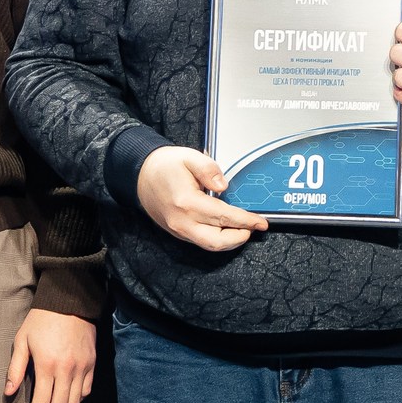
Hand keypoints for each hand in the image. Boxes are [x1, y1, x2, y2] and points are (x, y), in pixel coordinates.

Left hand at [5, 307, 96, 402]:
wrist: (70, 301)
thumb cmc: (41, 320)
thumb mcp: (22, 341)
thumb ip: (15, 369)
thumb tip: (9, 393)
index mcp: (47, 365)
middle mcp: (67, 370)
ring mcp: (82, 367)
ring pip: (75, 402)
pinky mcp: (91, 363)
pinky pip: (87, 390)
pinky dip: (78, 400)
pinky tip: (69, 402)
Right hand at [137, 145, 269, 250]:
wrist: (141, 175)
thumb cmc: (165, 166)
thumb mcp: (189, 157)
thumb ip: (209, 170)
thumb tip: (224, 186)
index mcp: (187, 202)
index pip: (223, 217)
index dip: (245, 221)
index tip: (261, 223)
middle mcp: (182, 221)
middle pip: (218, 241)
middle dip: (240, 237)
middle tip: (253, 228)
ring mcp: (179, 230)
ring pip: (209, 245)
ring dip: (230, 241)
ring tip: (243, 229)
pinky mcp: (177, 232)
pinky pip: (201, 241)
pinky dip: (218, 238)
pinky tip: (227, 229)